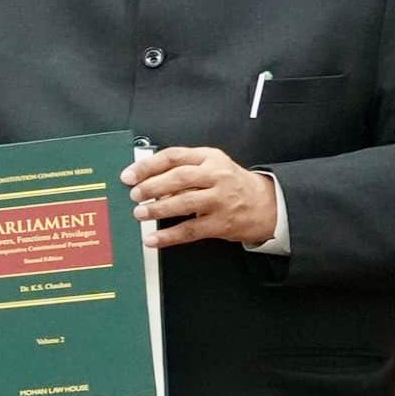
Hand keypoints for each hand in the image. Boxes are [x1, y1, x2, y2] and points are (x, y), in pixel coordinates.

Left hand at [127, 144, 281, 248]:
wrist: (266, 203)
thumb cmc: (230, 183)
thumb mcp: (210, 166)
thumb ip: (181, 169)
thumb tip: (145, 181)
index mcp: (209, 158)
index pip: (174, 156)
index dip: (148, 166)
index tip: (129, 175)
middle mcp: (216, 176)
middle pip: (180, 178)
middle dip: (152, 186)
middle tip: (134, 195)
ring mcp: (220, 200)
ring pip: (185, 203)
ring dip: (158, 209)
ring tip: (140, 213)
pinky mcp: (221, 223)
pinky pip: (190, 230)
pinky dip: (168, 236)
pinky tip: (152, 239)